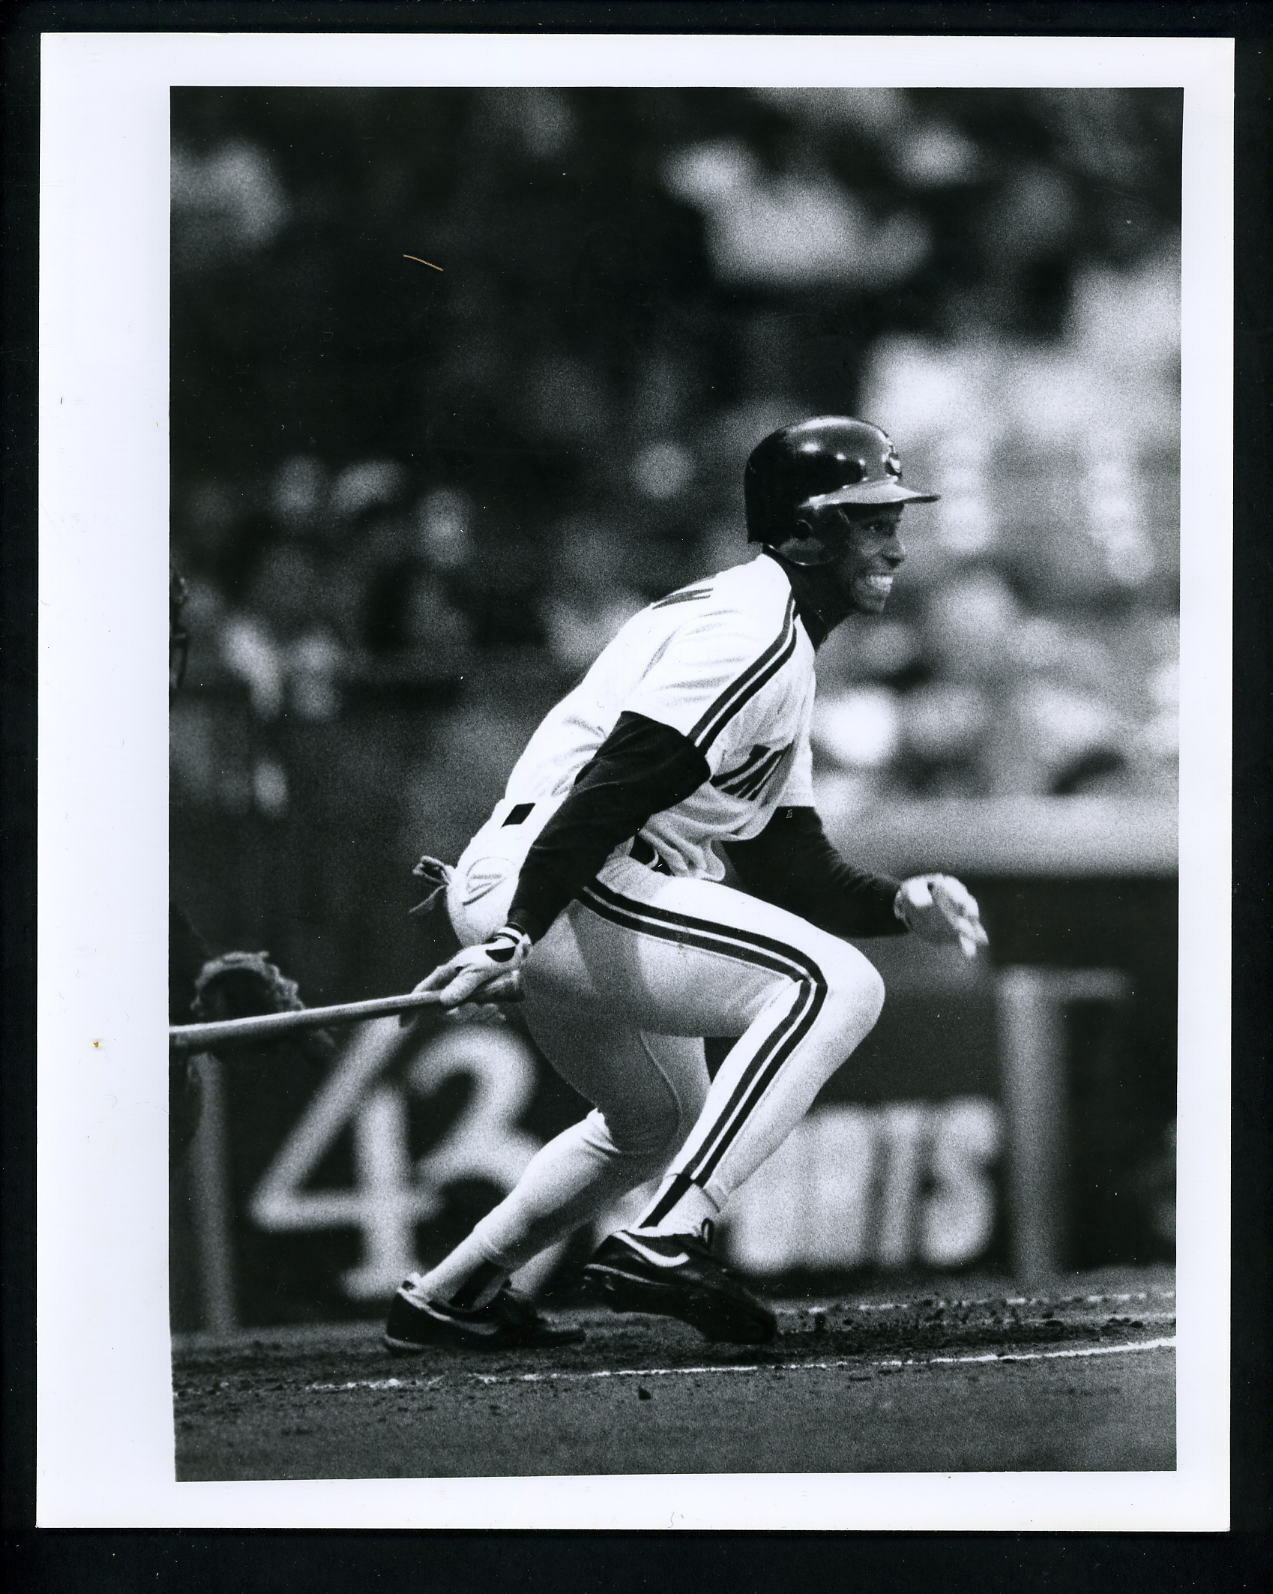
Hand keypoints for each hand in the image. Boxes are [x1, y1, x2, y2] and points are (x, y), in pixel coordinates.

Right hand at [408, 925, 530, 1011]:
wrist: (515, 952)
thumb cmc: (494, 956)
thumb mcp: (479, 969)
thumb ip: (463, 985)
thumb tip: (444, 1003)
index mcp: (446, 975)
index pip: (422, 992)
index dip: (411, 1008)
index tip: (404, 1024)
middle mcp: (452, 986)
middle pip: (446, 1011)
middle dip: (463, 1014)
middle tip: (480, 1007)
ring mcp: (465, 994)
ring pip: (464, 1015)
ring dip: (480, 1015)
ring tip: (495, 1007)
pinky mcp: (479, 999)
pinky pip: (479, 1015)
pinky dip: (488, 1017)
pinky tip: (499, 1015)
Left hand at [895, 875, 987, 958]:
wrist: (914, 908)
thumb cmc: (914, 894)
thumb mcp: (911, 892)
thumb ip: (918, 896)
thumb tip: (927, 904)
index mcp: (948, 886)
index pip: (955, 889)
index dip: (957, 896)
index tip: (958, 903)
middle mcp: (959, 899)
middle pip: (967, 904)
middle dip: (969, 910)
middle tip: (970, 916)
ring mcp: (960, 916)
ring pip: (970, 922)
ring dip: (974, 931)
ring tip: (979, 940)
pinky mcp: (958, 931)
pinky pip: (965, 938)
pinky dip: (968, 945)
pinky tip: (970, 954)